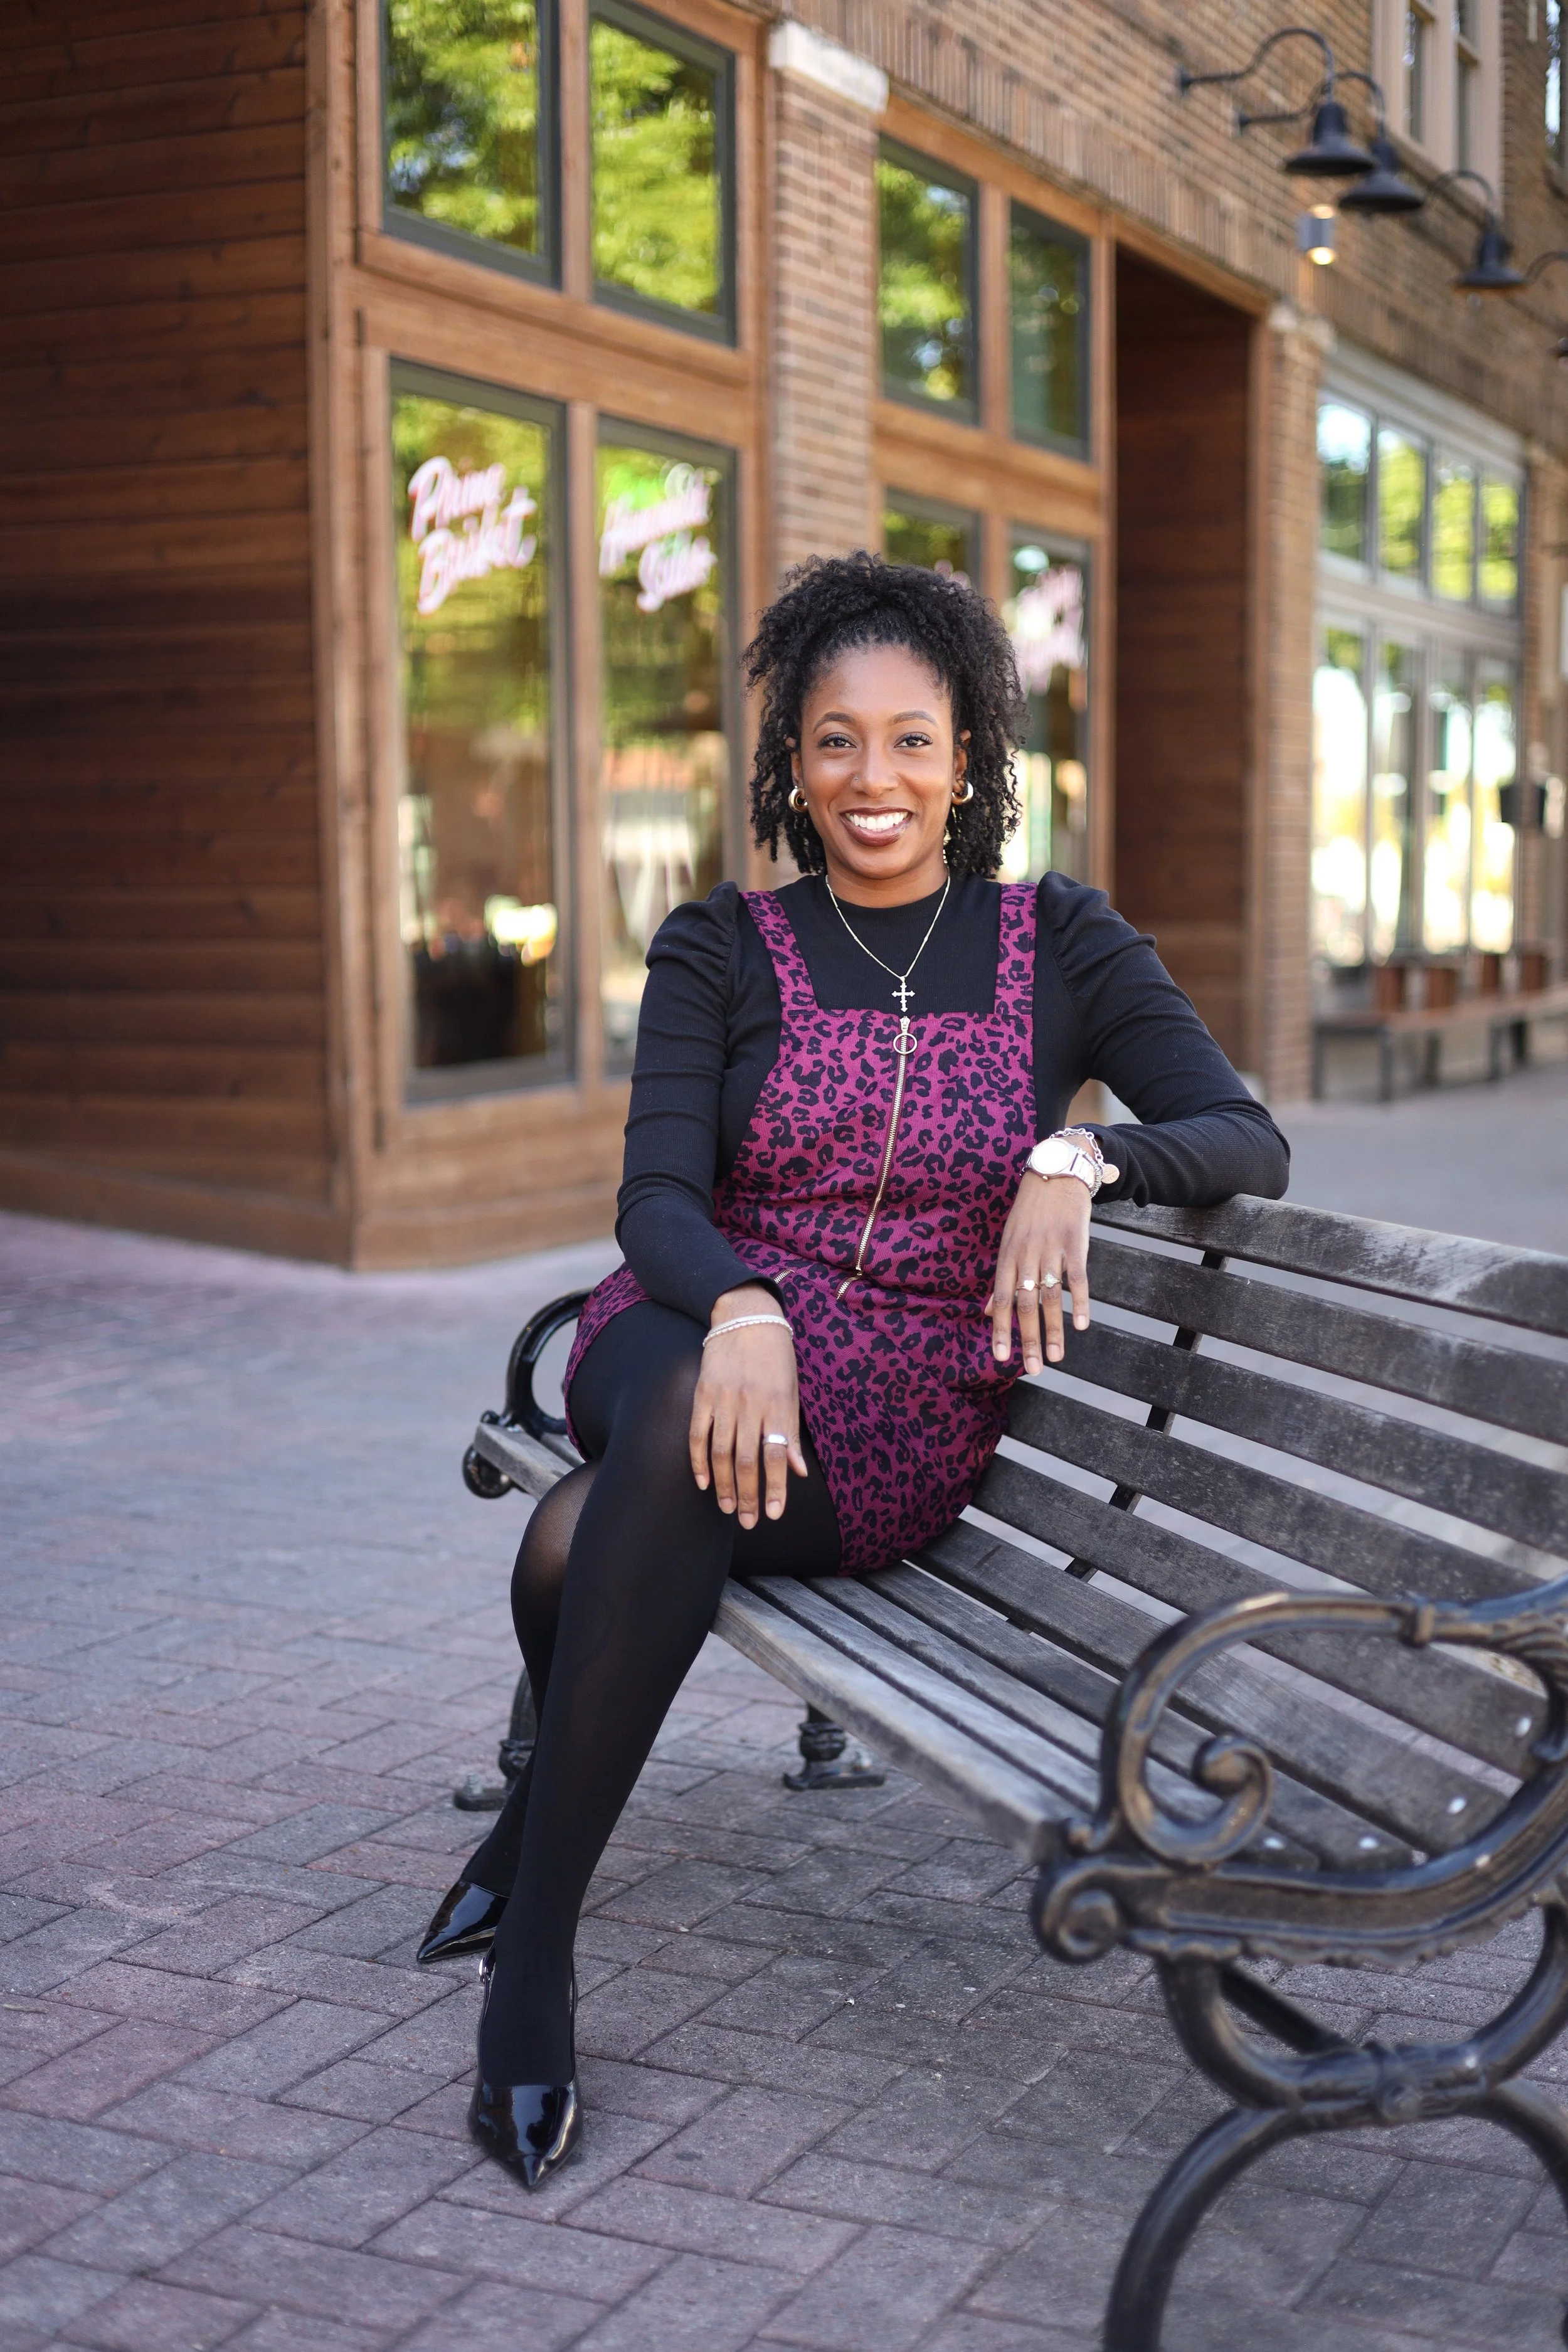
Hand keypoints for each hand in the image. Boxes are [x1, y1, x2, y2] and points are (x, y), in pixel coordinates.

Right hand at [689, 1284, 806, 1529]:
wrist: (746, 1317)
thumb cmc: (775, 1358)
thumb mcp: (792, 1391)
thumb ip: (790, 1432)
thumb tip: (798, 1472)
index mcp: (777, 1404)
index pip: (776, 1454)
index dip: (776, 1487)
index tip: (774, 1514)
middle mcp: (750, 1404)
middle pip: (746, 1460)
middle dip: (749, 1496)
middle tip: (750, 1522)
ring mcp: (723, 1399)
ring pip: (720, 1453)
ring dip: (724, 1485)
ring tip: (728, 1509)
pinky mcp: (702, 1394)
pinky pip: (697, 1434)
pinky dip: (699, 1461)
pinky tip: (703, 1482)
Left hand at [986, 1172, 1093, 1372]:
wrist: (1055, 1172)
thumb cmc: (1030, 1212)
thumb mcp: (1008, 1241)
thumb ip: (1001, 1278)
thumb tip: (988, 1311)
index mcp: (1007, 1256)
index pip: (1001, 1299)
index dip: (1000, 1330)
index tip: (1000, 1358)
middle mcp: (1026, 1254)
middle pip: (1024, 1304)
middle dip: (1027, 1339)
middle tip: (1033, 1368)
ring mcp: (1050, 1248)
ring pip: (1050, 1296)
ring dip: (1053, 1329)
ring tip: (1057, 1356)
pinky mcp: (1074, 1242)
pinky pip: (1077, 1277)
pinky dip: (1079, 1302)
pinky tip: (1081, 1324)